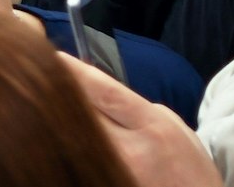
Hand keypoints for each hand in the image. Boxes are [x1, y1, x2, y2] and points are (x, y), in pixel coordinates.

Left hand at [65, 56, 222, 185]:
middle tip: (47, 79)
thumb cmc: (186, 162)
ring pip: (74, 135)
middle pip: (81, 112)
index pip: (103, 91)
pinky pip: (79, 157)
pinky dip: (71, 142)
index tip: (55, 57)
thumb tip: (96, 90)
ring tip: (53, 105)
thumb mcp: (170, 124)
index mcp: (151, 124)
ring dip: (63, 118)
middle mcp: (131, 148)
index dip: (75, 71)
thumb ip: (134, 106)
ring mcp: (116, 170)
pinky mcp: (105, 181)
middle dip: (62, 93)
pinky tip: (66, 134)